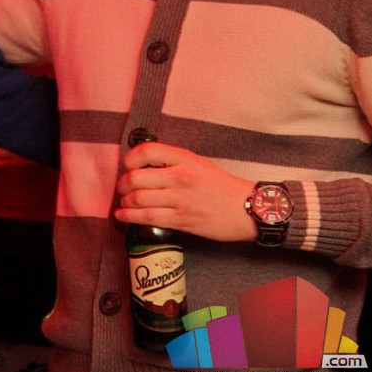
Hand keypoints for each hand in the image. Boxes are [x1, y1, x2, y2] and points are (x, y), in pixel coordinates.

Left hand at [115, 141, 257, 242]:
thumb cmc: (223, 187)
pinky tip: (123, 215)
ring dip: (125, 202)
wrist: (249, 209)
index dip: (130, 158)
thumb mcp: (199, 163)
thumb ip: (173, 162)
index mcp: (185, 159)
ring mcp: (181, 200)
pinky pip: (148, 218)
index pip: (147, 151)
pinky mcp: (182, 220)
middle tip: (122, 188)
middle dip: (123, 184)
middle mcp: (181, 177)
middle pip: (136, 178)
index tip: (127, 165)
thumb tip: (143, 165)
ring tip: (124, 202)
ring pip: (139, 199)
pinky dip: (130, 216)